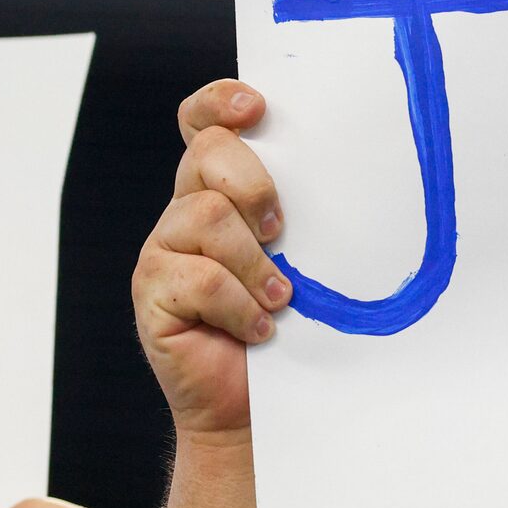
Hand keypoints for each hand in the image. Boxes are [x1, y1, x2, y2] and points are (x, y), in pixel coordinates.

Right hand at [134, 80, 290, 444]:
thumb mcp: (305, 262)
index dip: (221, 102)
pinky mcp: (153, 293)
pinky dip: (241, 305)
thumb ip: (307, 218)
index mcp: (221, 192)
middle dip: (254, 185)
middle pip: (207, 155)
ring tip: (281, 298)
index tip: (258, 107)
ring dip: (255, 262)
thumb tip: (354, 177)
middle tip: (281, 232)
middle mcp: (186, 212)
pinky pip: (200, 279)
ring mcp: (164, 251)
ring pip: (205, 216)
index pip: (204, 124)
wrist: (257, 405)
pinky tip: (261, 329)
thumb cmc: (291, 329)